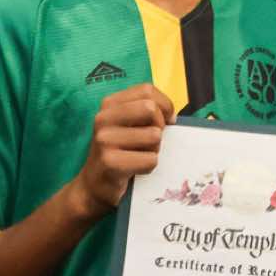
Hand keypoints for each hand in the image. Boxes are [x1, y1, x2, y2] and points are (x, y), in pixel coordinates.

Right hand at [72, 83, 173, 215]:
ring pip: (154, 136)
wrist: (94, 186)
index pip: (147, 90)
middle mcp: (103, 119)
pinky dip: (149, 166)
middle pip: (150, 108)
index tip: (164, 121)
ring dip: (155, 149)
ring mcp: (104, 140)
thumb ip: (151, 112)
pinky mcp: (109, 162)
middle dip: (160, 125)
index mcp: (109, 105)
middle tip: (152, 140)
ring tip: (139, 156)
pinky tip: (135, 170)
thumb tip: (181, 118)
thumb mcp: (131, 125)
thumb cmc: (122, 151)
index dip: (164, 105)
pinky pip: (150, 159)